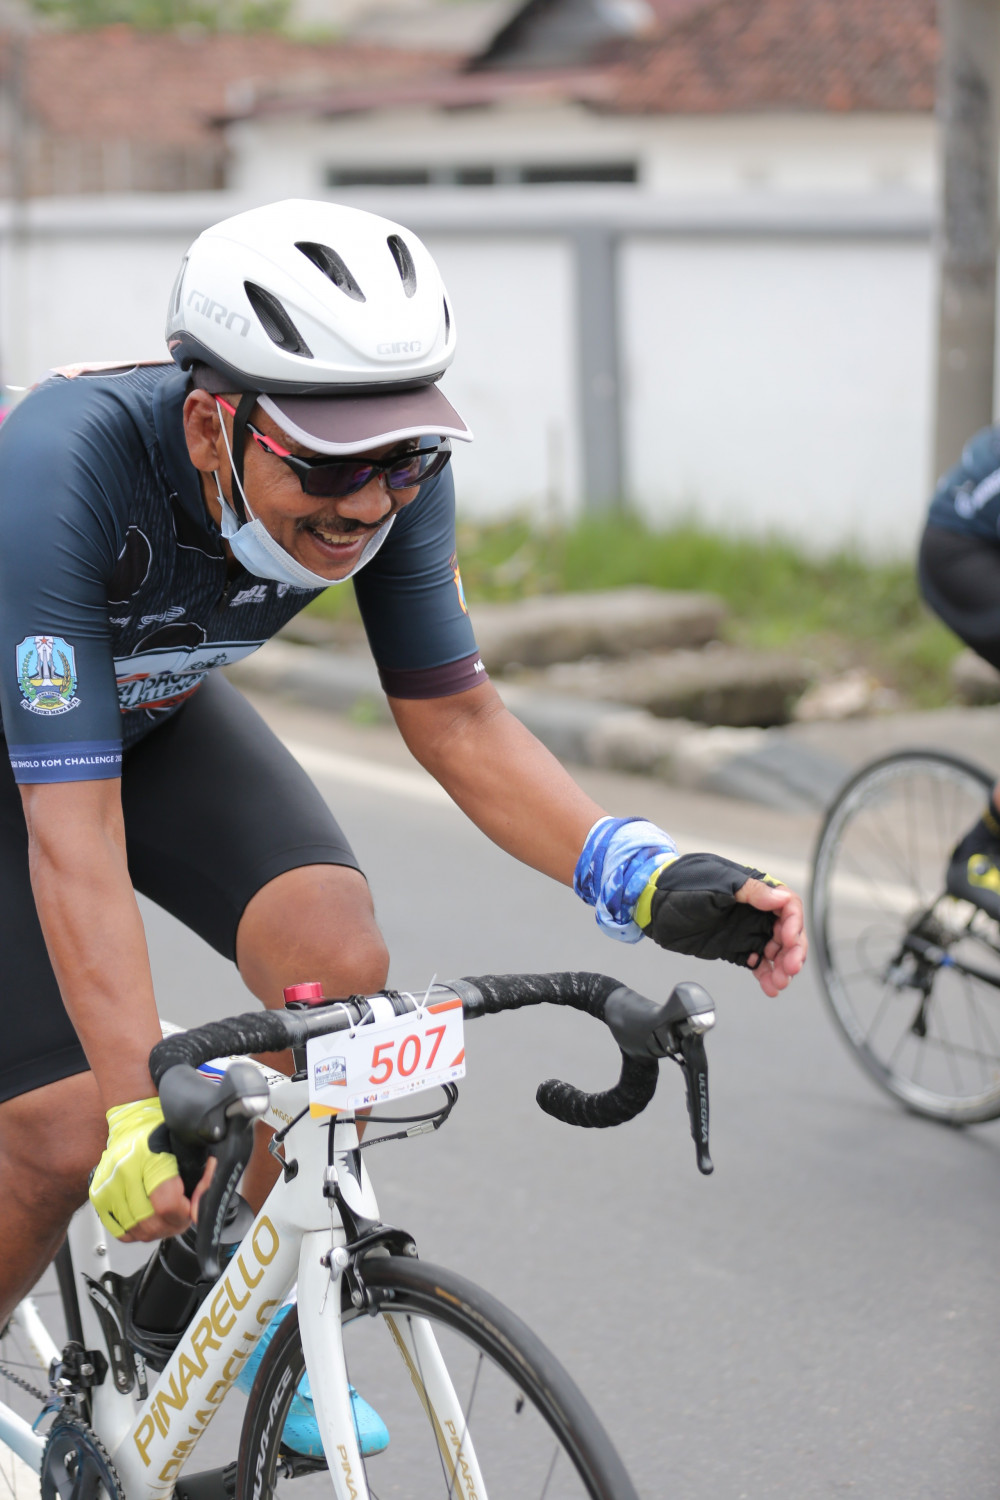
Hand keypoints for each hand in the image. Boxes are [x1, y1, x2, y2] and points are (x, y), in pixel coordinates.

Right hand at [89, 1097, 211, 1241]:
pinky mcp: (98, 1197)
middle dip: (174, 1224)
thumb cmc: (161, 1132)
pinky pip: (121, 1232)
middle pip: (152, 1223)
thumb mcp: (189, 1146)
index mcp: (148, 1155)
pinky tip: (150, 1218)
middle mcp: (124, 1171)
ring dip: (157, 1230)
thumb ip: (201, 1175)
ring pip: (137, 1232)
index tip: (192, 1208)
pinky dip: (138, 1232)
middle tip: (183, 1214)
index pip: (167, 1203)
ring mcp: (107, 1185)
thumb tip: (203, 1206)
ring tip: (168, 1216)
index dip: (185, 1213)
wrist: (131, 1122)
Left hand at [637, 852, 806, 991]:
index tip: (787, 940)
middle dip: (792, 952)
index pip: (788, 906)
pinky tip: (770, 987)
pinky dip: (766, 975)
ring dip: (781, 967)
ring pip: (774, 952)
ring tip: (780, 983)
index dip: (793, 924)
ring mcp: (744, 930)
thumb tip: (781, 898)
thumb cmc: (682, 885)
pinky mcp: (733, 948)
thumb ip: (749, 890)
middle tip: (790, 969)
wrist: (653, 904)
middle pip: (786, 932)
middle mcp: (754, 910)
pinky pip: (757, 963)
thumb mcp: (717, 884)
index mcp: (754, 890)